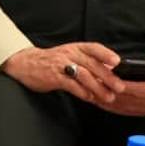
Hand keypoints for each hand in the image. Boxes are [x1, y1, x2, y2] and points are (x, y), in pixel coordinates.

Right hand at [1, 42, 124, 104]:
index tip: (118, 62)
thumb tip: (109, 72)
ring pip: (84, 75)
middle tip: (119, 87)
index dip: (106, 54)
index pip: (93, 48)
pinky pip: (71, 85)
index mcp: (74, 48)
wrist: (24, 63)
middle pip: (92, 64)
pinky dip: (82, 92)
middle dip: (108, 77)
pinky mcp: (53, 76)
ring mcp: (60, 65)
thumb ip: (86, 63)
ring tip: (108, 97)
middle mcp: (69, 54)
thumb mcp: (68, 56)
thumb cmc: (51, 62)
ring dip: (98, 87)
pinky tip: (89, 98)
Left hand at [100, 48, 144, 115]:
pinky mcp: (140, 110)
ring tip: (93, 88)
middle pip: (129, 99)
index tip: (111, 80)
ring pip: (123, 106)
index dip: (125, 86)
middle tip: (96, 83)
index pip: (141, 90)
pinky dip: (108, 104)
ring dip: (107, 99)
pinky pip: (122, 109)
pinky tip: (97, 97)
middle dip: (112, 91)